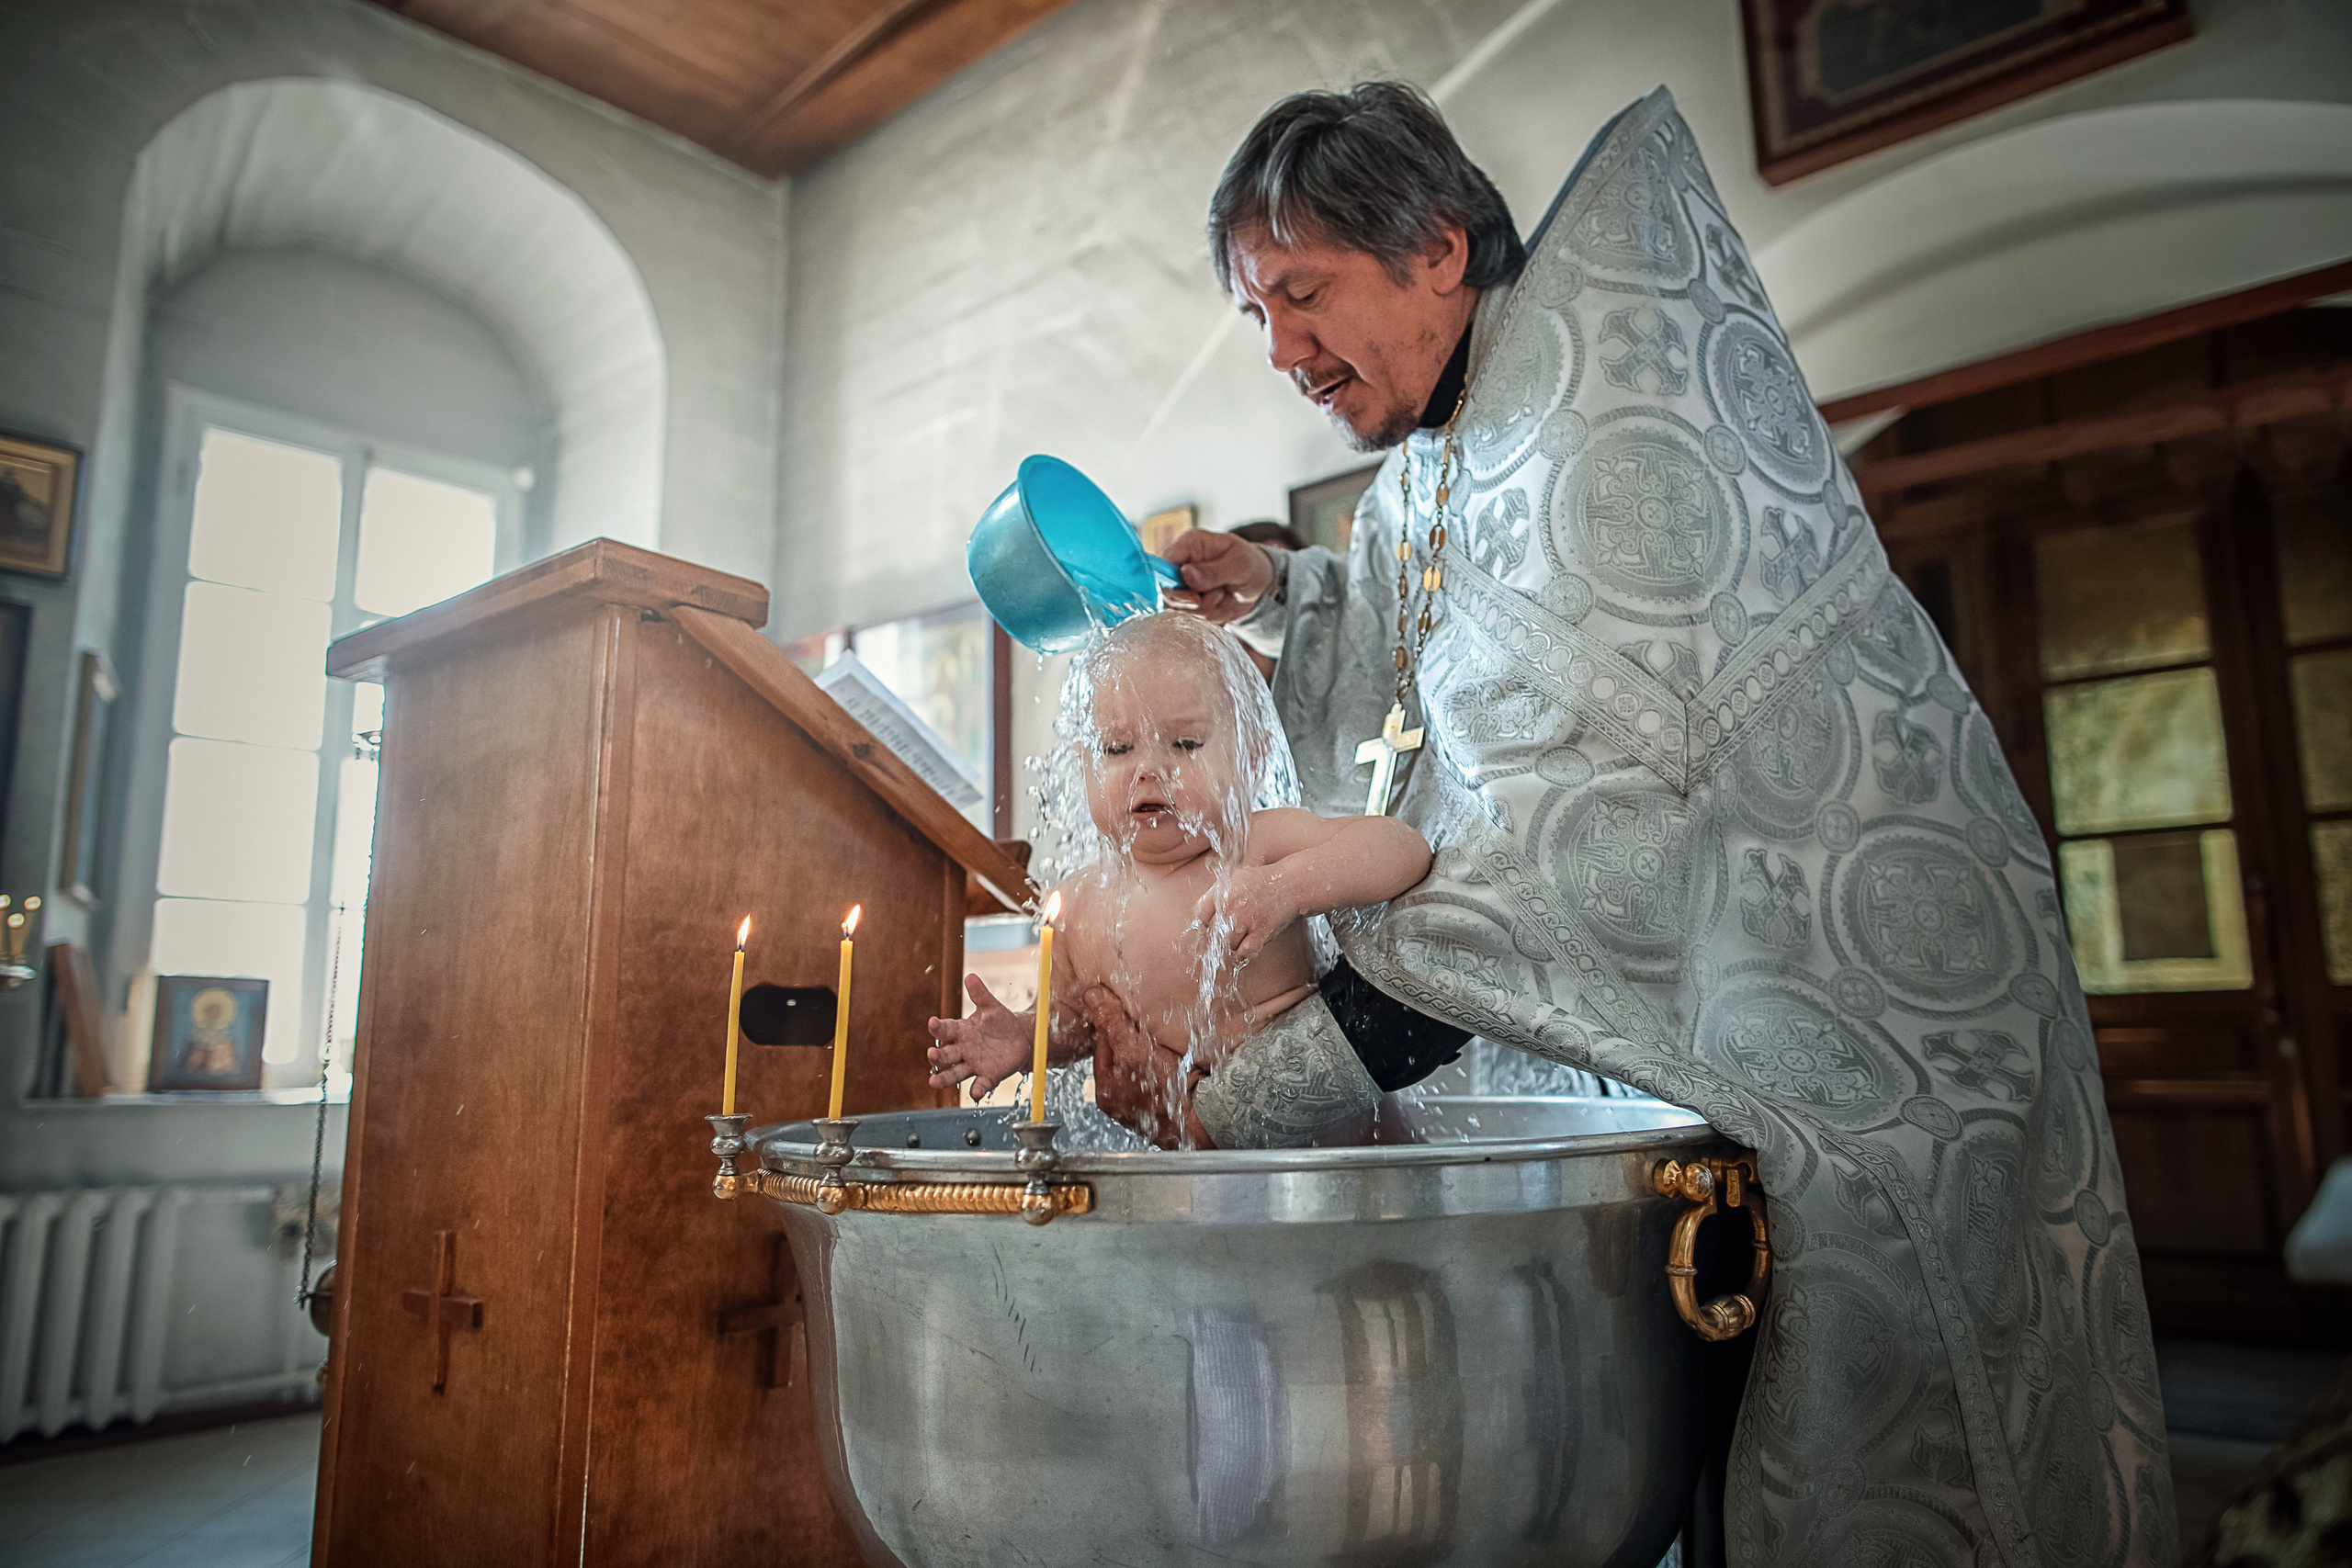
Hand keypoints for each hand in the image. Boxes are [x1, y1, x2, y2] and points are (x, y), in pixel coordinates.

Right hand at [926, 974, 1032, 1095]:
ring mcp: (973, 1065)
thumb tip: (970, 976)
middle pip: (946, 1055)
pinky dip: (977, 1090)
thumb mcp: (992, 1007)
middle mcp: (963, 1050)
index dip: (939, 1027)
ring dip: (944, 1077)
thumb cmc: (1001, 1022)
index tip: (932, 1022)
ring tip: (934, 1082)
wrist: (1021, 1038)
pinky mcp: (987, 1077)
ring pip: (954, 1073)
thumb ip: (980, 994)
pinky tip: (975, 1092)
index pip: (946, 1030)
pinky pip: (980, 1085)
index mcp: (962, 1031)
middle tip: (931, 1055)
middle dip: (937, 1056)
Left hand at [1083, 985, 1212, 1149]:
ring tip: (1163, 1044)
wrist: (1203, 1120)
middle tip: (1147, 1029)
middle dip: (1133, 1041)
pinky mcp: (1165, 1108)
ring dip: (1152, 1054)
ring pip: (1142, 1068)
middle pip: (1122, 1057)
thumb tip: (1091, 997)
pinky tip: (1176, 1062)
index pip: (1101, 1046)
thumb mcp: (1133, 1049)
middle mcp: (1120, 1103)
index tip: (1126, 1012)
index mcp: (1105, 1091)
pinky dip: (1167, 1068)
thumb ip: (1112, 1023)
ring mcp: (1142, 1108)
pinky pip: (1161, 1079)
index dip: (1114, 1026)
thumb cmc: (1164, 1092)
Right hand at [1159, 531, 1273, 623]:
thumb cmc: (1250, 564)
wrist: (1259, 582)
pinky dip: (1211, 618)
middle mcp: (1181, 565)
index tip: (1194, 597)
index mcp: (1190, 545)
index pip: (1162, 565)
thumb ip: (1212, 571)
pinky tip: (1223, 605)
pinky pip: (1192, 619)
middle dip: (1196, 603)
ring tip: (1224, 595)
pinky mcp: (1189, 603)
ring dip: (1208, 610)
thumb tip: (1185, 573)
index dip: (1170, 585)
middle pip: (1168, 594)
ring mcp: (1184, 586)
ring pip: (1181, 610)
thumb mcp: (1239, 565)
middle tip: (1219, 595)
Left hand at [1193, 865, 1296, 963]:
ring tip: (1242, 936)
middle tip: (1231, 930)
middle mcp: (1231, 905)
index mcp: (1222, 891)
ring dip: (1233, 944)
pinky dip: (1244, 953)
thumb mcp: (1234, 878)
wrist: (1290, 884)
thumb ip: (1215, 895)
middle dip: (1220, 934)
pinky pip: (1245, 951)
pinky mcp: (1261, 930)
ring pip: (1227, 944)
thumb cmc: (1261, 882)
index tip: (1215, 922)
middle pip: (1213, 932)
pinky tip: (1248, 946)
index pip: (1201, 915)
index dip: (1206, 921)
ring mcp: (1246, 919)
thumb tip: (1201, 917)